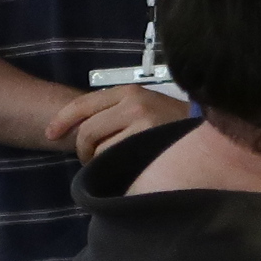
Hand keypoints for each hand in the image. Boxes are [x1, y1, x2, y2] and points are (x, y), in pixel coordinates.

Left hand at [42, 82, 191, 159]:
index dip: (61, 121)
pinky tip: (126, 168)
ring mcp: (142, 122)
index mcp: (128, 92)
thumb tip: (80, 130)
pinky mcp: (149, 141)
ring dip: (101, 162)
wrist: (210, 133)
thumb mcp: (144, 108)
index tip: (49, 134)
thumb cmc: (171, 124)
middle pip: (87, 131)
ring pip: (101, 149)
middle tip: (92, 161)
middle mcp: (133, 103)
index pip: (82, 104)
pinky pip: (117, 159)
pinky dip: (115, 167)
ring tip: (115, 165)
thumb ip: (116, 114)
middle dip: (84, 150)